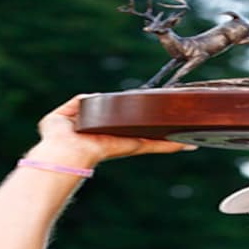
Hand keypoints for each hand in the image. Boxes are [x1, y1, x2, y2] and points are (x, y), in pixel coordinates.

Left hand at [33, 94, 196, 165]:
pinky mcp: (129, 146)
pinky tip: (186, 145)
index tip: (152, 121)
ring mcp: (125, 144)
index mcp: (104, 132)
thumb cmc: (57, 137)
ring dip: (172, 141)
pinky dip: (169, 146)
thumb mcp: (63, 114)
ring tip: (191, 139)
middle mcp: (118, 139)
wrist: (61, 151)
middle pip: (145, 135)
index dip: (139, 123)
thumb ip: (77, 103)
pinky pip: (153, 145)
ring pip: (154, 142)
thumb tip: (92, 98)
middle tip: (179, 131)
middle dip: (162, 134)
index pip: (125, 127)